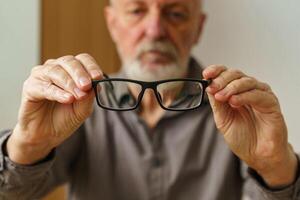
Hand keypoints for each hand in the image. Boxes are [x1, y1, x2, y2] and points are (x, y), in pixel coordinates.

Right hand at [7, 53, 102, 164]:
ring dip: (69, 83)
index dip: (91, 66)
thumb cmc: (64, 118)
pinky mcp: (30, 87)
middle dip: (80, 74)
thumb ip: (89, 96)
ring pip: (56, 71)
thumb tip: (96, 84)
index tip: (98, 77)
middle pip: (69, 61)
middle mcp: (56, 69)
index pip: (83, 59)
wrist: (47, 135)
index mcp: (71, 71)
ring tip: (78, 95)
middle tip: (87, 85)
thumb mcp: (82, 110)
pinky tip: (67, 99)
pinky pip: (44, 86)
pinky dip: (57, 92)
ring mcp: (41, 76)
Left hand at [203, 65, 297, 186]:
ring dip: (231, 87)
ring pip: (247, 82)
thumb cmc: (243, 137)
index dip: (217, 71)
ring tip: (221, 96)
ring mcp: (261, 96)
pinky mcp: (271, 104)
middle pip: (236, 75)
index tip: (206, 74)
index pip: (227, 74)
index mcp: (236, 92)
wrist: (257, 155)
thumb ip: (217, 103)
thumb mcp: (223, 119)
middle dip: (221, 80)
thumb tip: (208, 86)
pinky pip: (258, 94)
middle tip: (213, 88)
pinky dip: (245, 96)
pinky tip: (234, 101)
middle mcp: (249, 91)